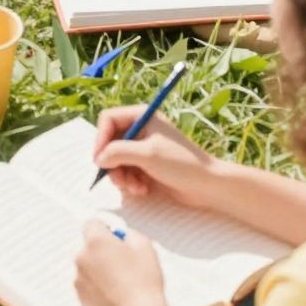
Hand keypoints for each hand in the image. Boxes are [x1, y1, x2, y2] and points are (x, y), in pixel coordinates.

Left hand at [75, 220, 166, 305]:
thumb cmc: (143, 280)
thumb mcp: (144, 245)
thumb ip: (128, 233)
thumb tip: (121, 235)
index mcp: (96, 241)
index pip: (91, 223)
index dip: (105, 228)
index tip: (114, 235)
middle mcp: (82, 257)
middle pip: (88, 245)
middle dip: (102, 249)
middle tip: (122, 260)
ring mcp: (79, 278)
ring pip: (87, 265)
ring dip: (99, 267)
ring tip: (120, 279)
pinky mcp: (80, 296)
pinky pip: (87, 283)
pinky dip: (97, 284)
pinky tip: (114, 291)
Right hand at [91, 109, 217, 207]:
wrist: (207, 185)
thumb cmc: (181, 163)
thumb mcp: (147, 154)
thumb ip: (118, 152)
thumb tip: (99, 158)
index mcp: (142, 116)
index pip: (108, 119)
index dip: (100, 139)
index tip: (99, 159)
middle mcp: (141, 130)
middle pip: (109, 143)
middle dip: (113, 164)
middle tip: (119, 180)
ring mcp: (143, 148)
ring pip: (116, 161)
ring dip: (122, 177)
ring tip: (135, 187)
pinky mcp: (146, 166)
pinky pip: (126, 172)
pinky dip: (130, 182)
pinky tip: (143, 190)